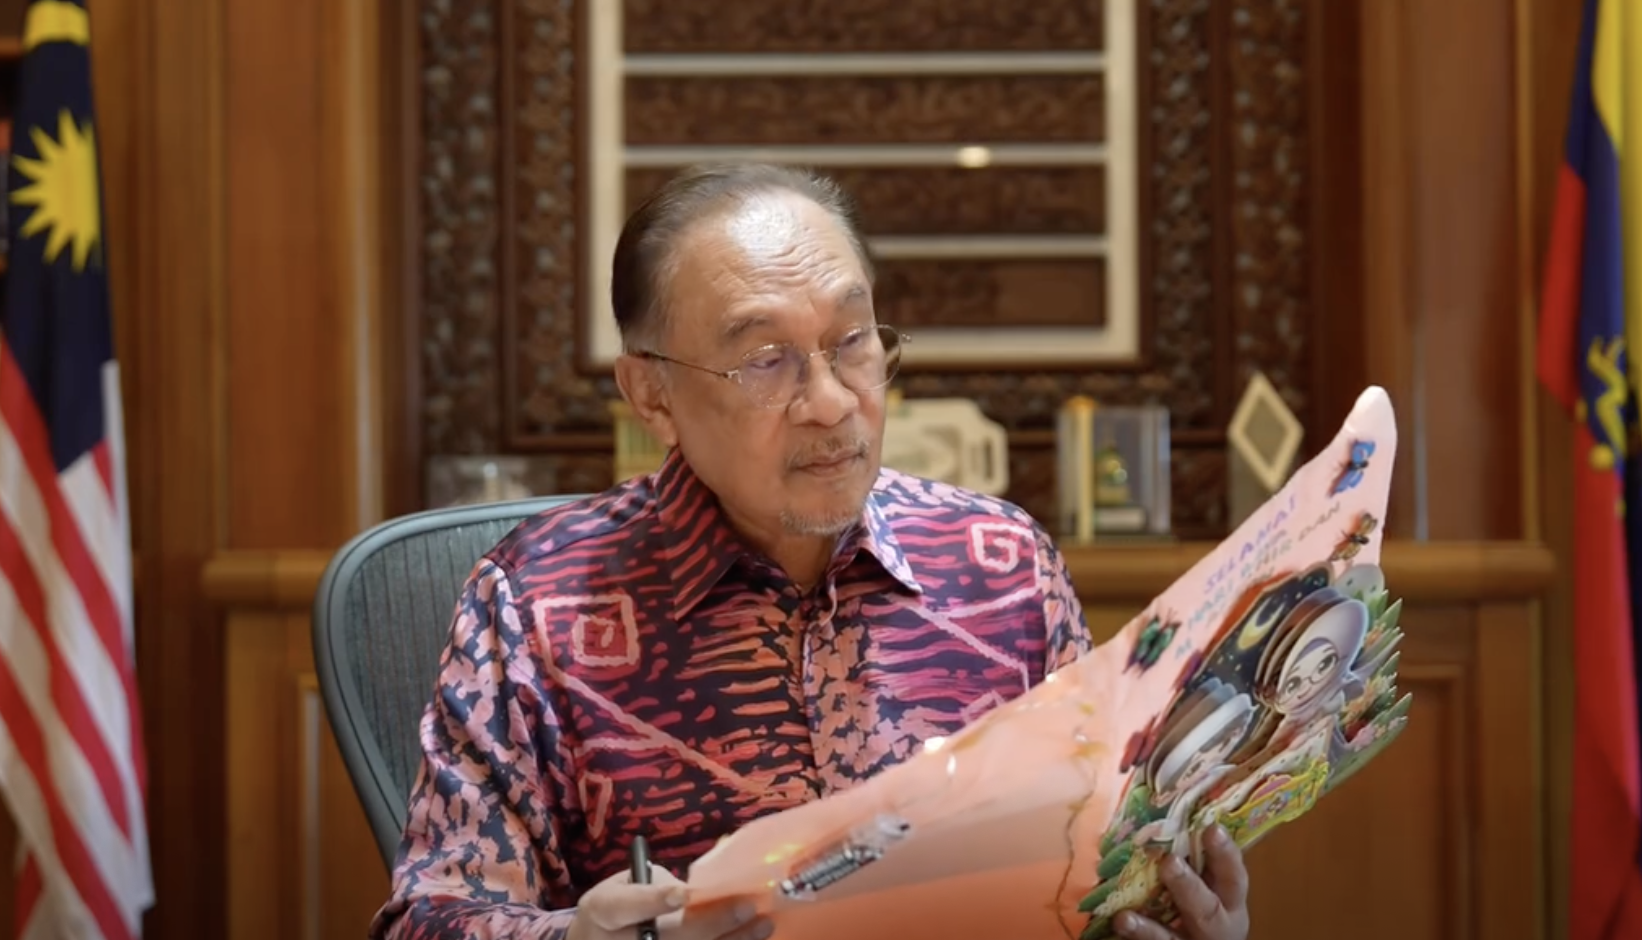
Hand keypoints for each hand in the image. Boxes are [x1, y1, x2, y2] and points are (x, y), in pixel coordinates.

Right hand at [566, 866, 771, 939]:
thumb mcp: (624, 887)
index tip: (683, 894)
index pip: (624, 906)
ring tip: (763, 926)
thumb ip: (657, 886)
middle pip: (669, 937)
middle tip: (747, 906)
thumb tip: (706, 888)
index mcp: (604, 910)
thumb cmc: (618, 909)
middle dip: (711, 924)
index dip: (654, 901)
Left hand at [1114, 826, 1248, 939]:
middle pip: (1207, 910)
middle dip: (1188, 887)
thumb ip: (1197, 863)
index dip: (1225, 854)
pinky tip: (1115, 927)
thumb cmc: (1204, 908)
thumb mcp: (1212, 888)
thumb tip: (1168, 816)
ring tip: (1124, 918)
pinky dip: (1134, 939)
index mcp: (1230, 902)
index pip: (1234, 876)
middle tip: (1169, 862)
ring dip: (1148, 929)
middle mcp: (1218, 926)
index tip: (1212, 828)